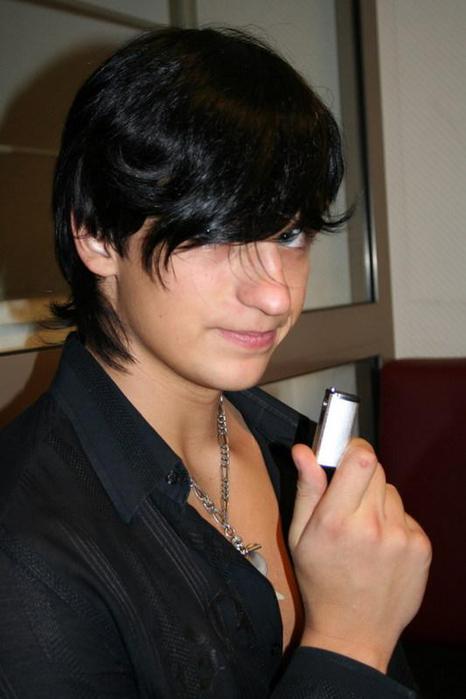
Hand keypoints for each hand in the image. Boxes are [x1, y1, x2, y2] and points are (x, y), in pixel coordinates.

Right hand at [289, 439, 431, 671]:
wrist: (354, 632)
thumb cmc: (320, 584)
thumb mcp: (300, 537)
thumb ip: (306, 489)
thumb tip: (304, 451)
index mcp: (337, 521)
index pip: (361, 458)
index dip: (353, 447)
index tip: (345, 453)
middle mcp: (373, 527)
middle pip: (376, 469)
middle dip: (360, 476)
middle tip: (348, 501)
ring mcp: (402, 538)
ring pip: (391, 492)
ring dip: (377, 501)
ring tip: (363, 531)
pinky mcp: (421, 548)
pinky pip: (406, 515)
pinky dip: (393, 523)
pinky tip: (380, 546)